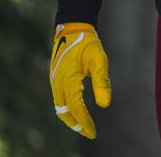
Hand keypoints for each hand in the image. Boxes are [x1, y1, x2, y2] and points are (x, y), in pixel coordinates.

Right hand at [49, 22, 110, 138]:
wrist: (72, 27)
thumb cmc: (88, 43)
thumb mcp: (99, 61)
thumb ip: (102, 83)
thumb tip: (105, 105)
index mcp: (68, 80)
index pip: (76, 109)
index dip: (84, 122)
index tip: (93, 132)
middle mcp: (58, 83)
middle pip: (64, 112)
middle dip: (76, 124)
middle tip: (89, 133)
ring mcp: (54, 80)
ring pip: (59, 106)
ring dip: (70, 118)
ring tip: (83, 125)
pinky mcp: (55, 77)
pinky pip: (59, 98)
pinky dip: (67, 108)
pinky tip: (77, 110)